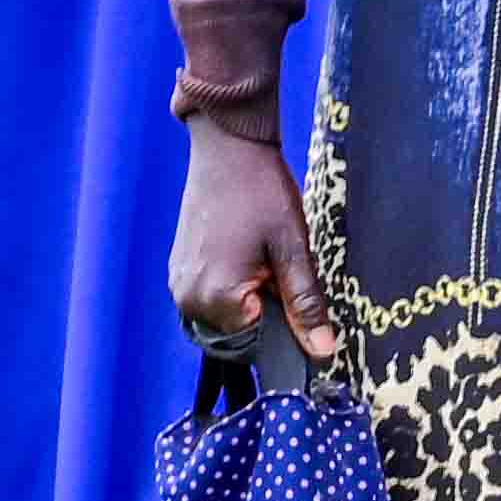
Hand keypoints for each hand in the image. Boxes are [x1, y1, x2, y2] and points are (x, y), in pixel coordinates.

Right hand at [168, 123, 335, 355]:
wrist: (227, 149)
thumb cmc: (262, 192)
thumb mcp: (293, 249)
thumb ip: (305, 304)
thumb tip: (322, 352)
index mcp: (218, 298)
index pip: (261, 342)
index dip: (286, 321)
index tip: (293, 286)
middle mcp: (190, 300)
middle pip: (242, 333)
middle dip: (266, 309)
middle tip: (275, 264)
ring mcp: (179, 285)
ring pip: (227, 316)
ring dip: (249, 297)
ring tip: (257, 254)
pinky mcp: (178, 271)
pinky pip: (211, 297)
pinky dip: (231, 286)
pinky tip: (242, 252)